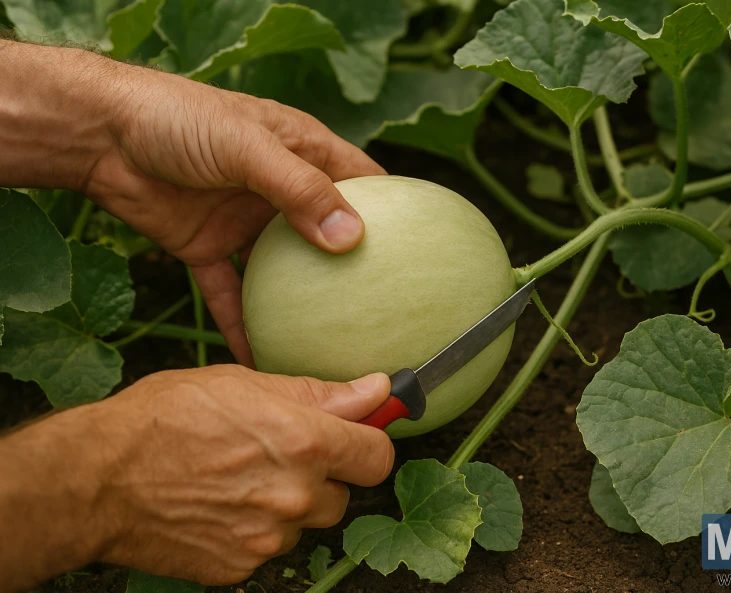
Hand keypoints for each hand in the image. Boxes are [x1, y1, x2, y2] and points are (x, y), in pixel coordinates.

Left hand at [0, 41, 384, 365]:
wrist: (101, 136)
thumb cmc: (179, 120)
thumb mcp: (248, 147)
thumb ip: (298, 190)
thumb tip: (351, 237)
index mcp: (302, 153)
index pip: (363, 182)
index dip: (394, 210)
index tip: (422, 250)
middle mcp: (280, 191)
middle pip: (329, 234)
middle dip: (355, 269)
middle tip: (385, 311)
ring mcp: (245, 223)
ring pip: (285, 272)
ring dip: (304, 305)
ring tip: (334, 343)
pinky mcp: (208, 248)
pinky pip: (232, 293)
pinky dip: (243, 324)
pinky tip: (262, 357)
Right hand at [0, 366, 393, 589]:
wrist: (97, 480)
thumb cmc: (164, 419)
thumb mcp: (244, 385)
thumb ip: (321, 394)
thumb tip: (378, 390)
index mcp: (305, 443)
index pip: (378, 456)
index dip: (368, 444)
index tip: (354, 438)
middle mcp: (295, 496)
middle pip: (342, 494)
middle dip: (320, 477)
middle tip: (274, 455)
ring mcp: (268, 538)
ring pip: (305, 523)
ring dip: (286, 506)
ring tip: (237, 480)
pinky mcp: (240, 568)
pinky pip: (268, 549)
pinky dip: (253, 531)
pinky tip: (219, 507)